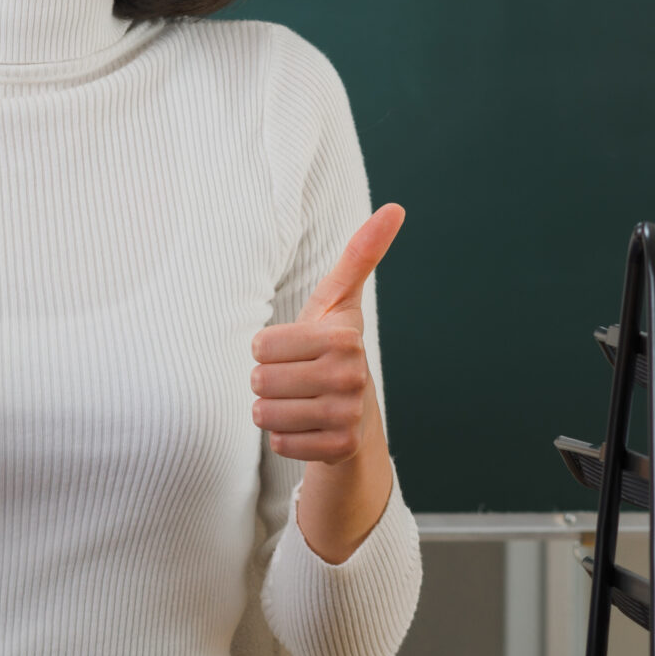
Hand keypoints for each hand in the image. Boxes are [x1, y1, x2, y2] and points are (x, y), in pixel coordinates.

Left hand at [250, 204, 403, 464]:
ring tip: (298, 403)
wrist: (353, 414)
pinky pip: (278, 443)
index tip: (295, 349)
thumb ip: (360, 254)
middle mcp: (350, 376)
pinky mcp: (339, 448)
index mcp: (343, 337)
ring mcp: (347, 415)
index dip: (268, 349)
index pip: (260, 345)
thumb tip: (395, 207)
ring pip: (264, 414)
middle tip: (295, 379)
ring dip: (271, 411)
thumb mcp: (338, 301)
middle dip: (267, 381)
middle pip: (259, 380)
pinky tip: (306, 428)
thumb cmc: (332, 347)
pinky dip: (283, 438)